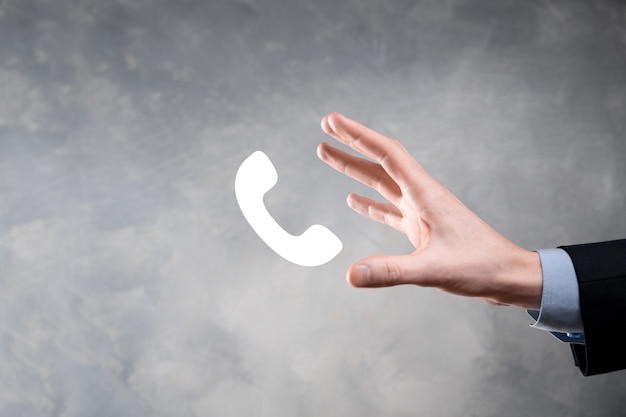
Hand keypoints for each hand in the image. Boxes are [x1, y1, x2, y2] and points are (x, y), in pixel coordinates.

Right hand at [318, 112, 541, 309]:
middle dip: (352, 144)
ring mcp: (421, 211)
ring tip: (328, 155)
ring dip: (355, 169)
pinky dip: (369, 202)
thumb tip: (350, 275)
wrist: (509, 276)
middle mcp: (421, 196)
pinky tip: (353, 200)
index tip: (332, 121)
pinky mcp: (423, 228)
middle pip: (380, 162)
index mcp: (425, 194)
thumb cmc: (480, 267)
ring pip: (381, 183)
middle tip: (324, 128)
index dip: (358, 136)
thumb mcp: (433, 270)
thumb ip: (391, 271)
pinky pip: (389, 209)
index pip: (386, 155)